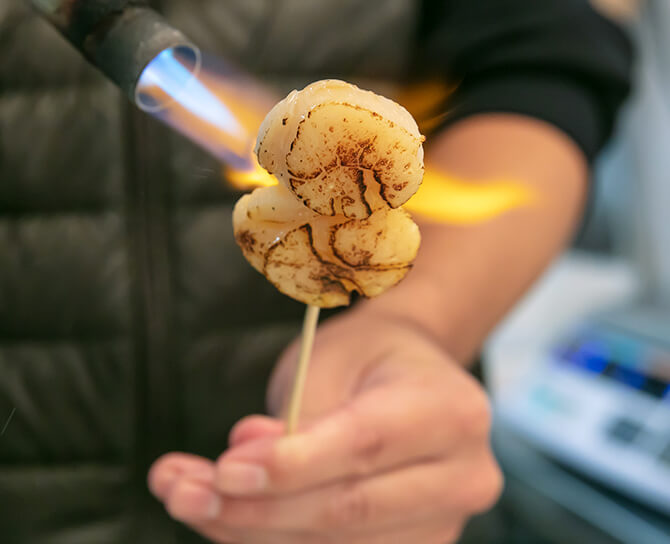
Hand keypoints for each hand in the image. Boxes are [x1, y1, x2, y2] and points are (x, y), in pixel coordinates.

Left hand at [148, 309, 502, 542]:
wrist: (410, 374)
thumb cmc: (368, 355)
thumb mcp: (331, 358)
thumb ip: (296, 415)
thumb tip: (244, 463)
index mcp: (452, 410)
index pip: (365, 445)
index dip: (292, 465)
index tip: (223, 469)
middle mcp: (463, 474)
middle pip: (350, 509)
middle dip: (257, 508)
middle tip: (184, 490)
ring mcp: (445, 520)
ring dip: (253, 532)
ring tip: (188, 499)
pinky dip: (276, 541)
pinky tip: (227, 519)